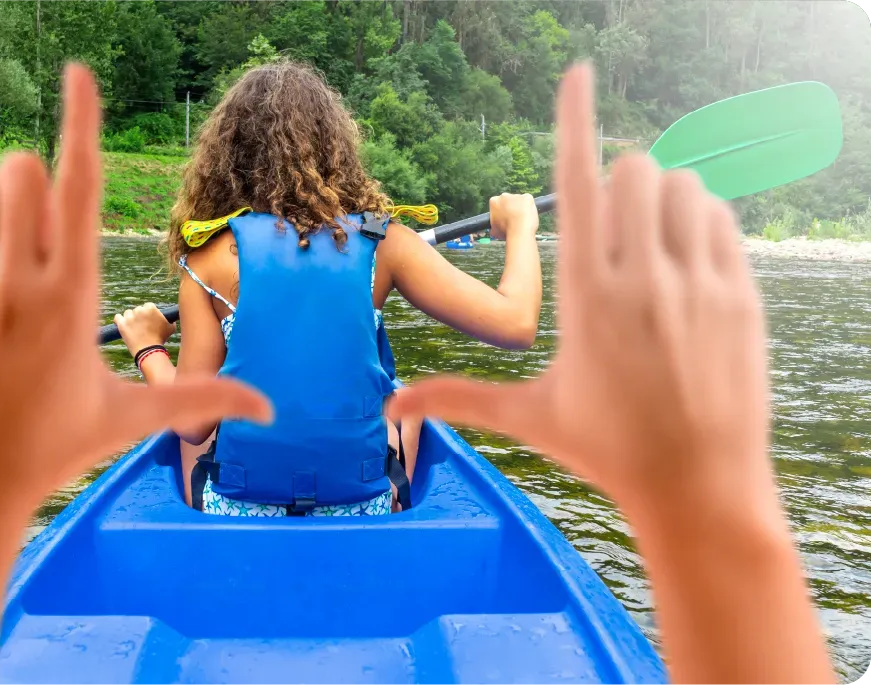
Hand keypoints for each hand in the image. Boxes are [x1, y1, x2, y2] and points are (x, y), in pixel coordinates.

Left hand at [0, 65, 269, 514]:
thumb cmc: (47, 453)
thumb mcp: (124, 421)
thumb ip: (199, 400)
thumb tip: (271, 411)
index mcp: (72, 297)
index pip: (77, 183)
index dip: (81, 117)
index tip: (77, 70)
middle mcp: (14, 281)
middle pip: (21, 167)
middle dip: (35, 181)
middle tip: (35, 236)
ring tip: (2, 251)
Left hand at [113, 303, 176, 355]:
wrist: (149, 351)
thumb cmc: (160, 340)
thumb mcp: (170, 328)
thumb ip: (170, 320)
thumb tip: (171, 318)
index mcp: (151, 308)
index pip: (148, 306)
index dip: (148, 313)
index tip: (149, 320)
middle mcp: (139, 310)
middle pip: (137, 309)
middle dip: (139, 316)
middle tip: (142, 326)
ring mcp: (129, 317)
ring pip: (128, 313)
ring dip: (130, 318)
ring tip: (134, 328)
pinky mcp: (122, 324)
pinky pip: (117, 317)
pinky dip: (119, 320)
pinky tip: (123, 325)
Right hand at [390, 64, 772, 519]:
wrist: (700, 488)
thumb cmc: (607, 451)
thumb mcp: (529, 418)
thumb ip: (456, 399)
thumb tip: (389, 409)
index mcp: (585, 295)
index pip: (578, 181)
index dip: (574, 118)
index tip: (577, 71)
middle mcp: (643, 277)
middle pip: (636, 167)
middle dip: (620, 180)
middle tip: (614, 230)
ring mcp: (698, 282)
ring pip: (684, 183)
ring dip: (661, 197)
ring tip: (649, 248)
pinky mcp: (740, 293)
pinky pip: (721, 216)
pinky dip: (700, 220)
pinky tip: (685, 263)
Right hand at [488, 193, 538, 240]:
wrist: (519, 230)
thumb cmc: (506, 231)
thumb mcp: (494, 230)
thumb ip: (494, 225)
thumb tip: (495, 229)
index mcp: (494, 201)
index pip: (497, 204)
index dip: (501, 211)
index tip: (504, 218)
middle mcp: (504, 196)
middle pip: (508, 200)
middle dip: (510, 207)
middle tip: (514, 218)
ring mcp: (517, 195)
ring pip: (519, 201)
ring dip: (520, 207)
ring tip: (522, 219)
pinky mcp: (527, 197)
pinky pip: (528, 201)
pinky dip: (529, 207)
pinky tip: (528, 215)